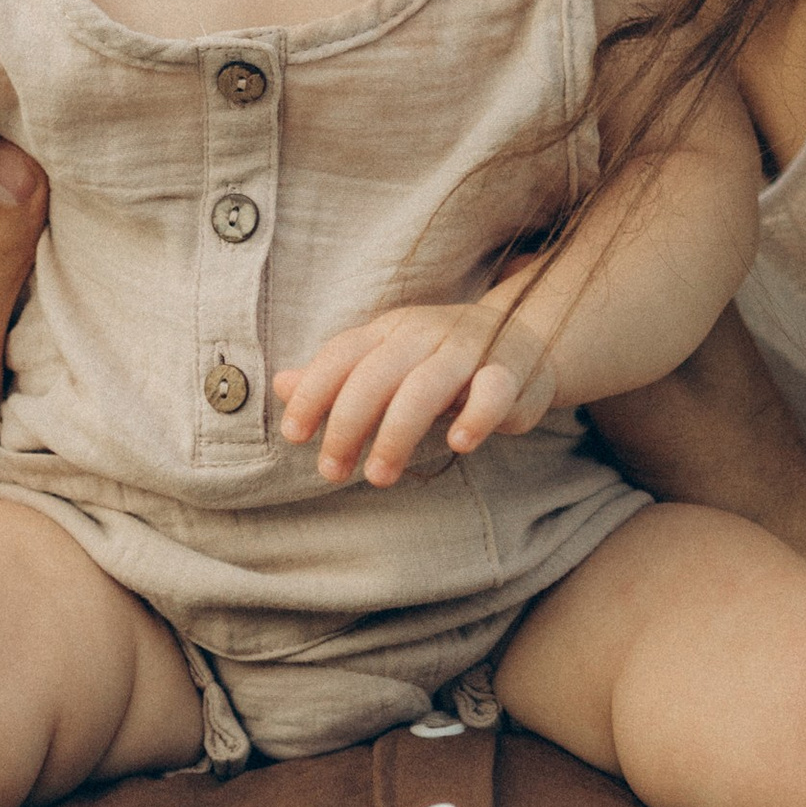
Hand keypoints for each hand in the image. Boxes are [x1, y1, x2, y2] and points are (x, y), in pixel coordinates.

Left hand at [276, 303, 558, 487]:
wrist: (525, 338)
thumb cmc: (441, 360)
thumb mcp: (386, 361)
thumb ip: (336, 378)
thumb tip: (280, 385)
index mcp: (391, 330)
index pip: (343, 354)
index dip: (313, 392)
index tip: (294, 435)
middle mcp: (426, 334)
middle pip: (377, 374)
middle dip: (348, 424)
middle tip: (332, 472)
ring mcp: (470, 350)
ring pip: (426, 385)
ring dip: (397, 433)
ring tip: (379, 476)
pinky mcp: (511, 372)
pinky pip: (493, 389)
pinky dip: (476, 415)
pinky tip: (458, 443)